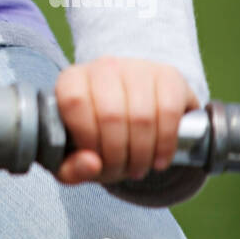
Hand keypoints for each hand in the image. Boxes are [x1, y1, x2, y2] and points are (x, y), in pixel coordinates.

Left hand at [53, 56, 199, 185]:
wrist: (136, 114)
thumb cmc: (99, 137)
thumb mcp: (75, 157)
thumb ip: (71, 168)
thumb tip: (91, 164)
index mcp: (72, 80)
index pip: (74, 102)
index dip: (86, 138)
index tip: (96, 161)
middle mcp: (103, 67)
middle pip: (110, 114)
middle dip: (117, 155)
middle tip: (122, 171)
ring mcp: (137, 67)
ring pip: (141, 116)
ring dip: (141, 154)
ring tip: (138, 167)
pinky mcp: (168, 75)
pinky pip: (168, 111)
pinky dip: (165, 144)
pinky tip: (159, 159)